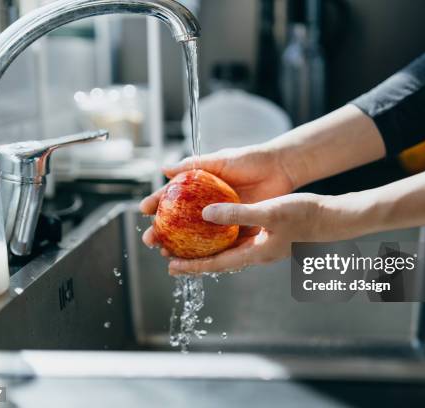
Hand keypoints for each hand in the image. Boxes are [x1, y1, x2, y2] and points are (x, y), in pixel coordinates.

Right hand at [140, 144, 295, 252]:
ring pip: (196, 235)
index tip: (143, 211)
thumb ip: (194, 165)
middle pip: (180, 220)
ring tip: (166, 253)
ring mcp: (223, 217)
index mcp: (201, 186)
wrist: (280, 168)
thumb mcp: (220, 160)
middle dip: (162, 231)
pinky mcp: (238, 227)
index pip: (173, 196)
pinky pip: (220, 242)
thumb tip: (164, 169)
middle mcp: (209, 203)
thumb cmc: (251, 159)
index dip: (157, 203)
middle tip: (150, 240)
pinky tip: (194, 259)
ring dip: (180, 246)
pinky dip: (206, 252)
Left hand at [167, 193, 327, 274]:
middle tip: (169, 255)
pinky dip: (222, 236)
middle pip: (219, 260)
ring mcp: (263, 246)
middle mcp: (256, 253)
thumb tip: (206, 215)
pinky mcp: (268, 236)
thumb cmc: (304, 216)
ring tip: (186, 243)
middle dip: (194, 259)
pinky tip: (215, 227)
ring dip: (206, 248)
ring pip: (228, 251)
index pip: (217, 264)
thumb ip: (237, 214)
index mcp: (256, 253)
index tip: (170, 267)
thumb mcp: (269, 212)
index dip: (192, 266)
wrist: (331, 218)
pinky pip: (238, 240)